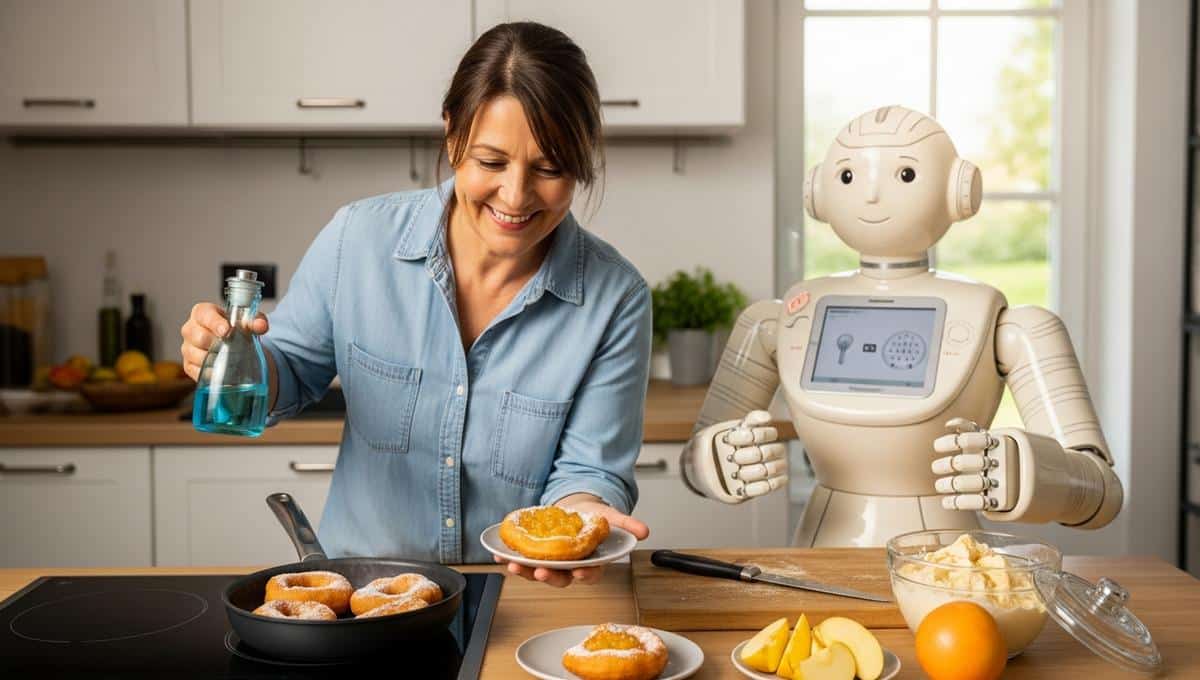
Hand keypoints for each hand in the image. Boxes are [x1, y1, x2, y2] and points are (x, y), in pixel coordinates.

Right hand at [179, 302, 268, 380]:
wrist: (235, 346)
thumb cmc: (237, 329)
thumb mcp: (249, 322)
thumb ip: (256, 321)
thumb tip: (261, 325)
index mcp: (202, 313)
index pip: (203, 314)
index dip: (214, 322)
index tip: (227, 331)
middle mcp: (191, 329)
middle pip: (199, 337)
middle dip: (217, 343)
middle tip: (232, 347)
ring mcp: (188, 349)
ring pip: (197, 356)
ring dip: (216, 359)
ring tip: (231, 359)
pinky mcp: (189, 366)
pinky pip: (198, 371)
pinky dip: (212, 373)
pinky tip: (223, 372)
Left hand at [494, 494, 648, 587]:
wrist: (574, 507)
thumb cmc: (593, 517)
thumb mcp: (610, 517)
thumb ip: (627, 524)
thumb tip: (644, 531)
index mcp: (590, 562)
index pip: (590, 574)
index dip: (585, 574)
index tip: (580, 571)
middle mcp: (569, 566)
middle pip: (561, 578)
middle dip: (549, 577)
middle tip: (540, 571)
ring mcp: (551, 562)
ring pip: (539, 572)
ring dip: (525, 571)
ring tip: (513, 565)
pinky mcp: (535, 555)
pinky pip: (523, 561)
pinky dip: (511, 558)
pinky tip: (500, 554)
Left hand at [683, 410, 786, 503]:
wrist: (713, 469)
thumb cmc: (725, 447)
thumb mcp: (732, 430)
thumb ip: (749, 422)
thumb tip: (766, 417)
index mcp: (765, 435)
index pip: (766, 433)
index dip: (747, 436)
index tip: (727, 438)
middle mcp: (774, 450)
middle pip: (767, 452)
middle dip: (746, 455)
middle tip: (731, 458)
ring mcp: (774, 468)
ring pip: (768, 470)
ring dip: (749, 472)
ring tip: (735, 473)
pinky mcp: (771, 485)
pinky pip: (769, 487)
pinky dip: (755, 488)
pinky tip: (743, 487)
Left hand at [931, 418, 1016, 511]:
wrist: (1030, 473)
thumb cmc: (996, 452)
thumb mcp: (987, 436)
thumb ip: (969, 427)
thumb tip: (949, 424)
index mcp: (994, 443)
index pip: (966, 439)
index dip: (949, 443)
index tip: (937, 447)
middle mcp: (996, 462)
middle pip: (962, 463)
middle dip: (946, 465)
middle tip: (935, 467)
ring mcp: (998, 481)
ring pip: (967, 483)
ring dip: (949, 485)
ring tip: (939, 485)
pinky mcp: (1000, 500)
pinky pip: (977, 503)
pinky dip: (958, 503)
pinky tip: (946, 502)